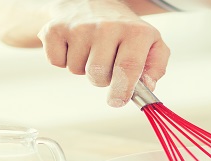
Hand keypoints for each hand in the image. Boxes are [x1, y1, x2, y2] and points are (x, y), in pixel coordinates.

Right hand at [38, 0, 169, 106]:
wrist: (92, 3)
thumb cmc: (122, 29)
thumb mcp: (149, 42)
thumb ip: (155, 66)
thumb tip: (147, 86)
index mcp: (134, 31)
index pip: (128, 67)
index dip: (122, 90)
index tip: (117, 101)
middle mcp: (107, 26)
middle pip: (98, 75)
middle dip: (101, 79)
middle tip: (105, 63)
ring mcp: (79, 27)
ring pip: (77, 70)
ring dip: (83, 67)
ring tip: (91, 50)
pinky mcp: (55, 29)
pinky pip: (57, 62)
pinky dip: (64, 60)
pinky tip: (74, 45)